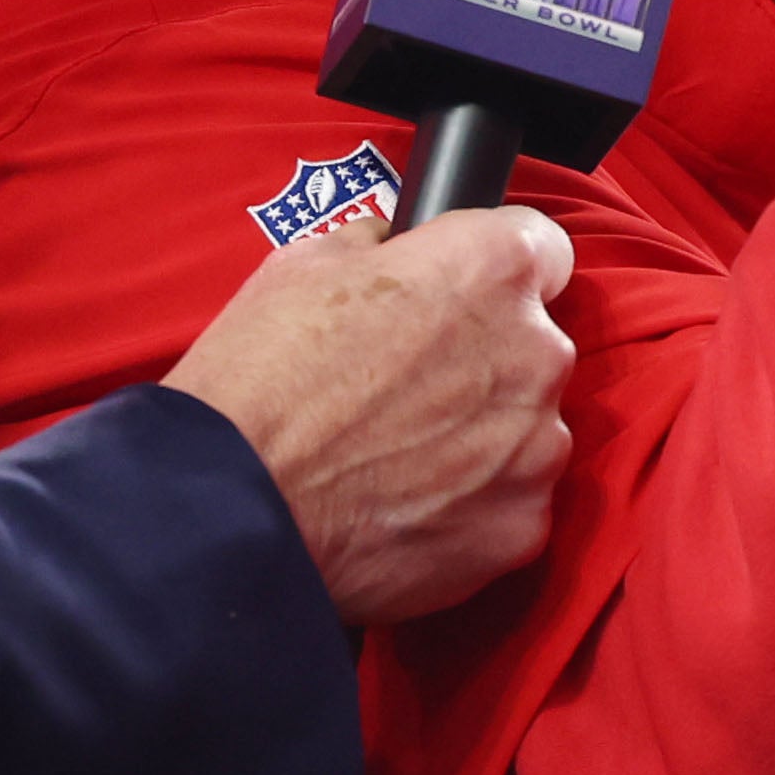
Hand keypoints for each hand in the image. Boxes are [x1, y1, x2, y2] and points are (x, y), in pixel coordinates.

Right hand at [164, 201, 576, 626]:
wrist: (233, 510)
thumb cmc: (261, 380)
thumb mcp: (306, 264)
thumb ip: (382, 248)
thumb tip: (397, 250)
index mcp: (492, 269)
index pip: (541, 246)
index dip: (493, 267)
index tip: (464, 292)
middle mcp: (535, 353)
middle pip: (533, 344)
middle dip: (484, 358)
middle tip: (406, 387)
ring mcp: (536, 448)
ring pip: (526, 429)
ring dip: (483, 436)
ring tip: (399, 457)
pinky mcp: (522, 528)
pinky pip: (511, 502)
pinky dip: (473, 506)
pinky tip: (406, 507)